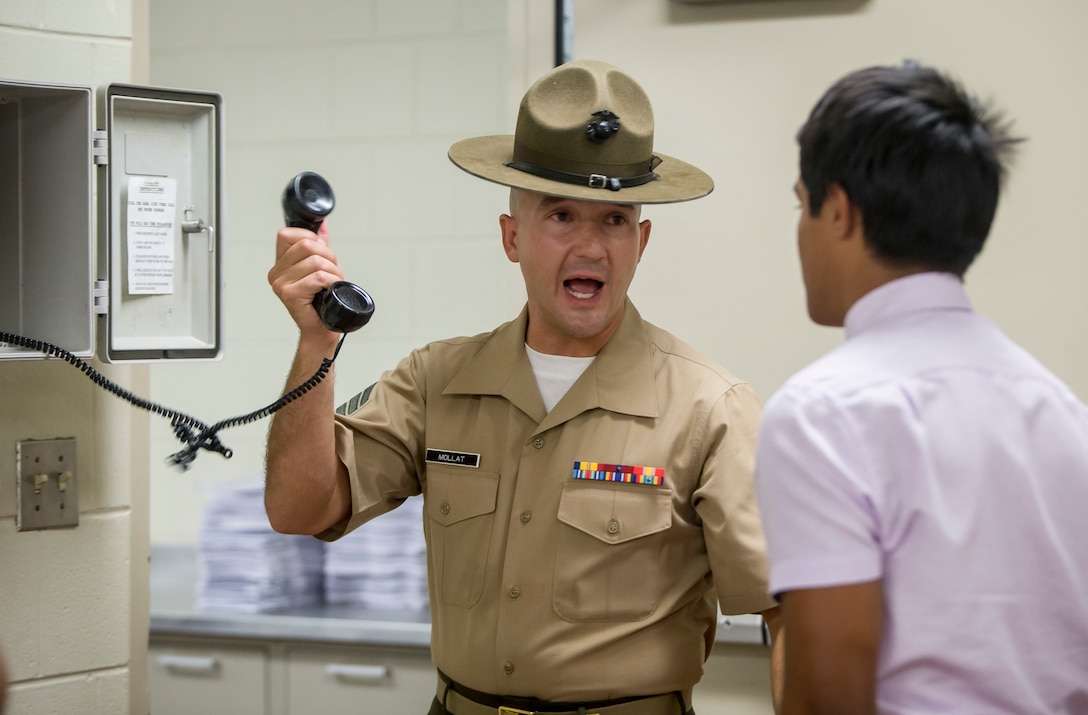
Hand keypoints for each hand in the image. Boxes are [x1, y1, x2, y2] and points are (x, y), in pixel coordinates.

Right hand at [268, 221, 343, 339]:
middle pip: (306, 245)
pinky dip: (331, 282)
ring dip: (333, 272)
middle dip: (328, 256)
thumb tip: (322, 224)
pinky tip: (330, 291)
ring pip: (315, 261)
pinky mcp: (289, 295)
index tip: (322, 254)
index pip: (288, 234)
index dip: (310, 238)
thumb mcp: (321, 267)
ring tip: (333, 284)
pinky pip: (317, 277)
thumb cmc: (322, 302)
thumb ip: (319, 245)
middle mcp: (276, 274)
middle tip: (333, 273)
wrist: (321, 330)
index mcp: (280, 265)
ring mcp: (280, 284)